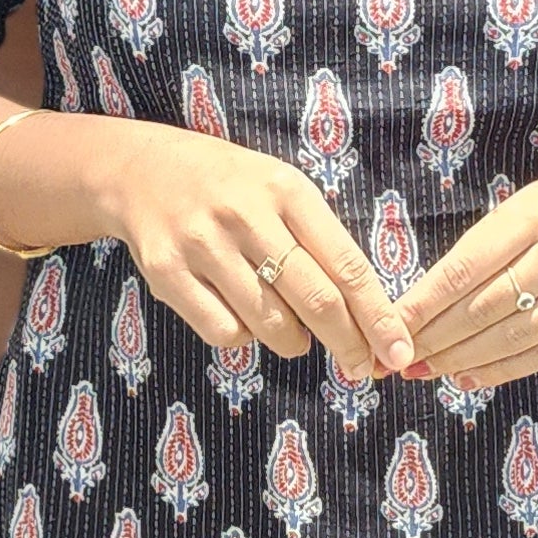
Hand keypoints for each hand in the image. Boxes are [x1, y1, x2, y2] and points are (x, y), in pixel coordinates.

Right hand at [87, 124, 417, 381]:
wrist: (139, 170)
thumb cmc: (229, 186)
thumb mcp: (280, 189)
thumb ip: (319, 240)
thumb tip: (363, 313)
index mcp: (286, 190)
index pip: (347, 264)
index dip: (378, 316)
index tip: (398, 349)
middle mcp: (245, 215)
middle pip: (316, 301)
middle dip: (349, 344)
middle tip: (363, 367)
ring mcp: (203, 245)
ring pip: (270, 325)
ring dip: (294, 342)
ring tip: (293, 331)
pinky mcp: (167, 275)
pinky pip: (225, 332)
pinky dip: (244, 337)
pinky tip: (242, 316)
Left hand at [396, 160, 537, 381]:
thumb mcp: (522, 208)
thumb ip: (480, 251)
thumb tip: (422, 306)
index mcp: (537, 214)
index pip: (467, 266)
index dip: (425, 302)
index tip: (392, 324)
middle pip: (488, 307)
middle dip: (438, 337)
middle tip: (402, 356)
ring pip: (515, 337)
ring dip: (463, 359)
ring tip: (429, 369)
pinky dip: (503, 370)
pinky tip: (470, 376)